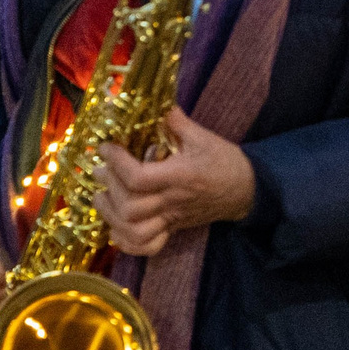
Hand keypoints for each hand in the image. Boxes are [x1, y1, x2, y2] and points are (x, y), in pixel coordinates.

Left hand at [94, 106, 256, 256]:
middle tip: (101, 170)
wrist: (247, 189)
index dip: (116, 163)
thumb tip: (155, 102)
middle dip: (109, 187)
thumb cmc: (225, 161)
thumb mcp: (204, 136)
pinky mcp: (172, 228)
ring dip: (112, 216)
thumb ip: (176, 122)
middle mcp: (173, 201)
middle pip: (130, 207)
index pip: (138, 178)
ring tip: (101, 197)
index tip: (106, 147)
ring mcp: (172, 219)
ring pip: (134, 231)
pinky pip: (146, 247)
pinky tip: (116, 226)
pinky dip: (126, 242)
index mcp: (180, 176)